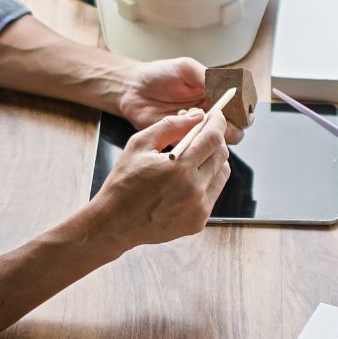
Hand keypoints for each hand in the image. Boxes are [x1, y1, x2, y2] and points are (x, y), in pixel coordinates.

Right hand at [93, 110, 229, 251]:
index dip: (218, 122)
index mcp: (179, 168)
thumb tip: (196, 116)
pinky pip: (214, 193)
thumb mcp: (139, 145)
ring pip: (222, 174)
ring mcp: (199, 209)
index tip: (216, 114)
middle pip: (221, 155)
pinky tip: (190, 177)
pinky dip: (207, 180)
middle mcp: (194, 190)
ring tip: (196, 155)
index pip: (213, 138)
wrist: (115, 224)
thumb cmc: (124, 182)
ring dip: (213, 159)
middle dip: (215, 138)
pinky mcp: (199, 221)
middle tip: (203, 132)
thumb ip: (170, 126)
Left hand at [117, 57, 245, 144]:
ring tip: (197, 117)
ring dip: (213, 131)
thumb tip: (226, 87)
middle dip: (235, 124)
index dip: (246, 109)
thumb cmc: (159, 74)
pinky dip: (195, 139)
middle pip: (237, 126)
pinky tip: (184, 124)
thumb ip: (206, 76)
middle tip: (222, 118)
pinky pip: (197, 147)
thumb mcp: (185, 68)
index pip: (241, 105)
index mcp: (216, 93)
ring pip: (219, 139)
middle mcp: (211, 112)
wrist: (133, 90)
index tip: (243, 109)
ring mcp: (198, 128)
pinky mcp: (184, 139)